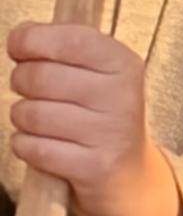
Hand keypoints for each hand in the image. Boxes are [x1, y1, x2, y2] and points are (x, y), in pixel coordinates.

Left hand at [7, 21, 170, 215]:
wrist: (130, 178)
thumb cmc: (102, 118)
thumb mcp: (98, 75)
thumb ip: (63, 48)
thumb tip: (21, 36)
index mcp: (124, 65)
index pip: (67, 40)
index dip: (30, 40)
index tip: (19, 49)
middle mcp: (122, 97)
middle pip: (38, 76)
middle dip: (21, 83)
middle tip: (33, 93)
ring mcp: (110, 134)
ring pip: (31, 113)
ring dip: (23, 119)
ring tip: (41, 123)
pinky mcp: (94, 167)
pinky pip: (33, 147)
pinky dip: (26, 146)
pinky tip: (43, 146)